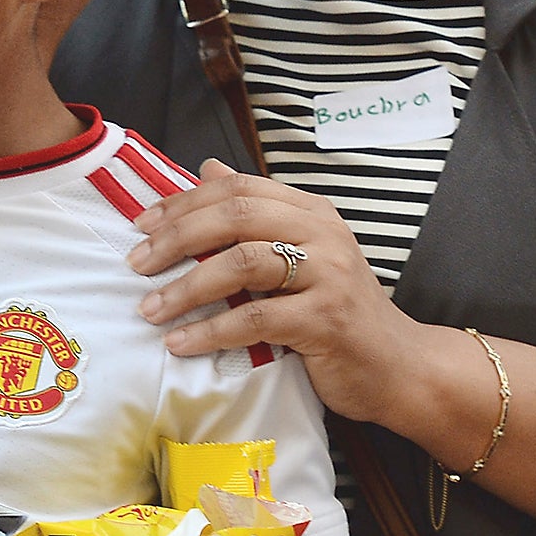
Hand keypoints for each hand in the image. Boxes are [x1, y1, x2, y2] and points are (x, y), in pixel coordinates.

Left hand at [125, 161, 428, 425]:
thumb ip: (255, 216)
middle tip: (136, 264)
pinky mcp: (326, 320)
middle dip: (176, 238)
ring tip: (150, 308)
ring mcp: (328, 275)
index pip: (238, 188)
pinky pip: (256, 319)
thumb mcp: (300, 255)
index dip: (184, 202)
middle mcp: (322, 234)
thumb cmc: (339, 313)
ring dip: (186, 287)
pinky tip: (180, 342)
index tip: (142, 225)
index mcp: (311, 212)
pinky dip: (210, 330)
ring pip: (242, 264)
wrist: (399, 366)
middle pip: (235, 215)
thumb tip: (205, 169)